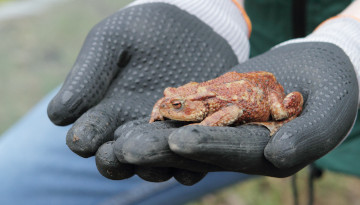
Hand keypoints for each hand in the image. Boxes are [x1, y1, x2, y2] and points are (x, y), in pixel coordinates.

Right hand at [47, 2, 247, 183]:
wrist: (191, 25)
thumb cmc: (145, 30)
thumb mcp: (114, 41)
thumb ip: (88, 74)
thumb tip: (58, 117)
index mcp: (107, 110)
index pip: (87, 134)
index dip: (83, 138)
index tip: (83, 137)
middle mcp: (133, 128)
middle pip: (118, 157)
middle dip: (114, 160)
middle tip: (115, 153)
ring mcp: (164, 134)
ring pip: (155, 163)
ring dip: (152, 164)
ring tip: (153, 158)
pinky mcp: (196, 133)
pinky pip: (192, 154)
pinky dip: (191, 159)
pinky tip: (191, 152)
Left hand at [114, 42, 357, 177]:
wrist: (318, 66)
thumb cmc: (335, 87)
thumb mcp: (331, 111)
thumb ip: (310, 136)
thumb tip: (277, 157)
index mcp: (269, 153)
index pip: (236, 153)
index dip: (210, 147)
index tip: (180, 143)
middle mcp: (242, 146)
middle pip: (201, 149)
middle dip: (165, 150)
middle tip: (127, 150)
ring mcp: (227, 128)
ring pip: (186, 132)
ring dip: (154, 136)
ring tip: (120, 138)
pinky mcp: (217, 108)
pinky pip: (188, 111)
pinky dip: (165, 113)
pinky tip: (137, 113)